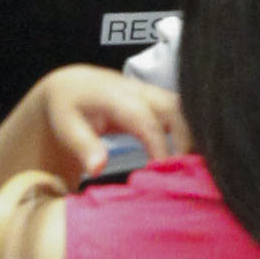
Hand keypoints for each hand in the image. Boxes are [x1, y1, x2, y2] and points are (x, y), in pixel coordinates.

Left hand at [27, 64, 182, 182]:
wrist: (71, 84)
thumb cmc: (68, 108)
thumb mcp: (67, 127)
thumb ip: (84, 146)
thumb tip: (98, 168)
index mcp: (117, 96)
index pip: (146, 120)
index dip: (159, 146)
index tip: (163, 173)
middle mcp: (139, 90)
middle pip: (174, 109)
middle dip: (186, 139)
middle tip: (186, 173)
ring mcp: (150, 92)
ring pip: (182, 108)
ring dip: (191, 135)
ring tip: (192, 167)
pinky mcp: (156, 99)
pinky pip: (179, 112)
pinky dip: (187, 132)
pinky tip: (188, 156)